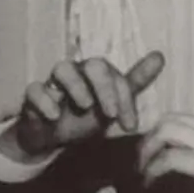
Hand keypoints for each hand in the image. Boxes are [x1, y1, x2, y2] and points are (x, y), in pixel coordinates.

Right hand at [0, 51, 164, 160]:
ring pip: (62, 68)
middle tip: (110, 114)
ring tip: (85, 106)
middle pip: (93, 65)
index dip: (125, 99)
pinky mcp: (33, 98)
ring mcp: (53, 84)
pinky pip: (34, 90)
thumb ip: (133, 83)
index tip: (129, 126)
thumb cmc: (83, 116)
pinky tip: (55, 115)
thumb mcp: (111, 105)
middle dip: (106, 88)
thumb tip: (160, 56)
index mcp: (97, 76)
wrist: (50, 136)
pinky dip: (45, 101)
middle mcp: (77, 74)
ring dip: (77, 87)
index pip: (116, 76)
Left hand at [138, 111, 193, 192]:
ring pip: (165, 131)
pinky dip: (153, 170)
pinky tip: (150, 184)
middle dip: (151, 138)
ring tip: (140, 172)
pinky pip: (169, 160)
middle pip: (172, 118)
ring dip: (146, 151)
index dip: (175, 138)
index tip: (167, 155)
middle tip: (143, 160)